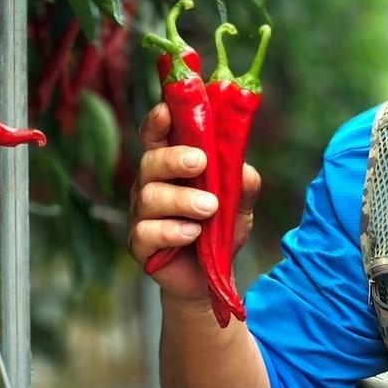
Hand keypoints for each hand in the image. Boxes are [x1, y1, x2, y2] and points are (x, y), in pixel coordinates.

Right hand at [127, 102, 261, 302]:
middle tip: (199, 162)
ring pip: (150, 197)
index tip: (167, 109)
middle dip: (174, 158)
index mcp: (171, 167)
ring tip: (209, 208)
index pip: (157, 136)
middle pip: (150, 161)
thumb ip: (242, 187)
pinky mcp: (140, 244)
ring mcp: (142, 215)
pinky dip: (171, 231)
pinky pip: (147, 232)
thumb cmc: (219, 230)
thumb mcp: (238, 207)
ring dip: (181, 199)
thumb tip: (246, 171)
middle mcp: (151, 185)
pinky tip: (192, 233)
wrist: (210, 277)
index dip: (158, 121)